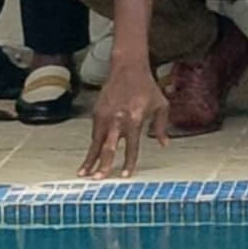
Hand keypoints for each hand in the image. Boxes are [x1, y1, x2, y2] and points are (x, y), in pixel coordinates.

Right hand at [80, 62, 168, 178]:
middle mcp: (118, 119)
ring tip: (84, 174)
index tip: (126, 175)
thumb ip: (161, 126)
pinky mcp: (97, 112)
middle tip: (98, 179)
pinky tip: (91, 156)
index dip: (129, 161)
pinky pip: (94, 133)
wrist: (128, 68)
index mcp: (135, 119)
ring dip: (90, 159)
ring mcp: (105, 116)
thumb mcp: (161, 105)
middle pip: (108, 147)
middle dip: (103, 165)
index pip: (132, 146)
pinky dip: (93, 145)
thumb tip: (164, 144)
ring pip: (95, 143)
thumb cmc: (147, 87)